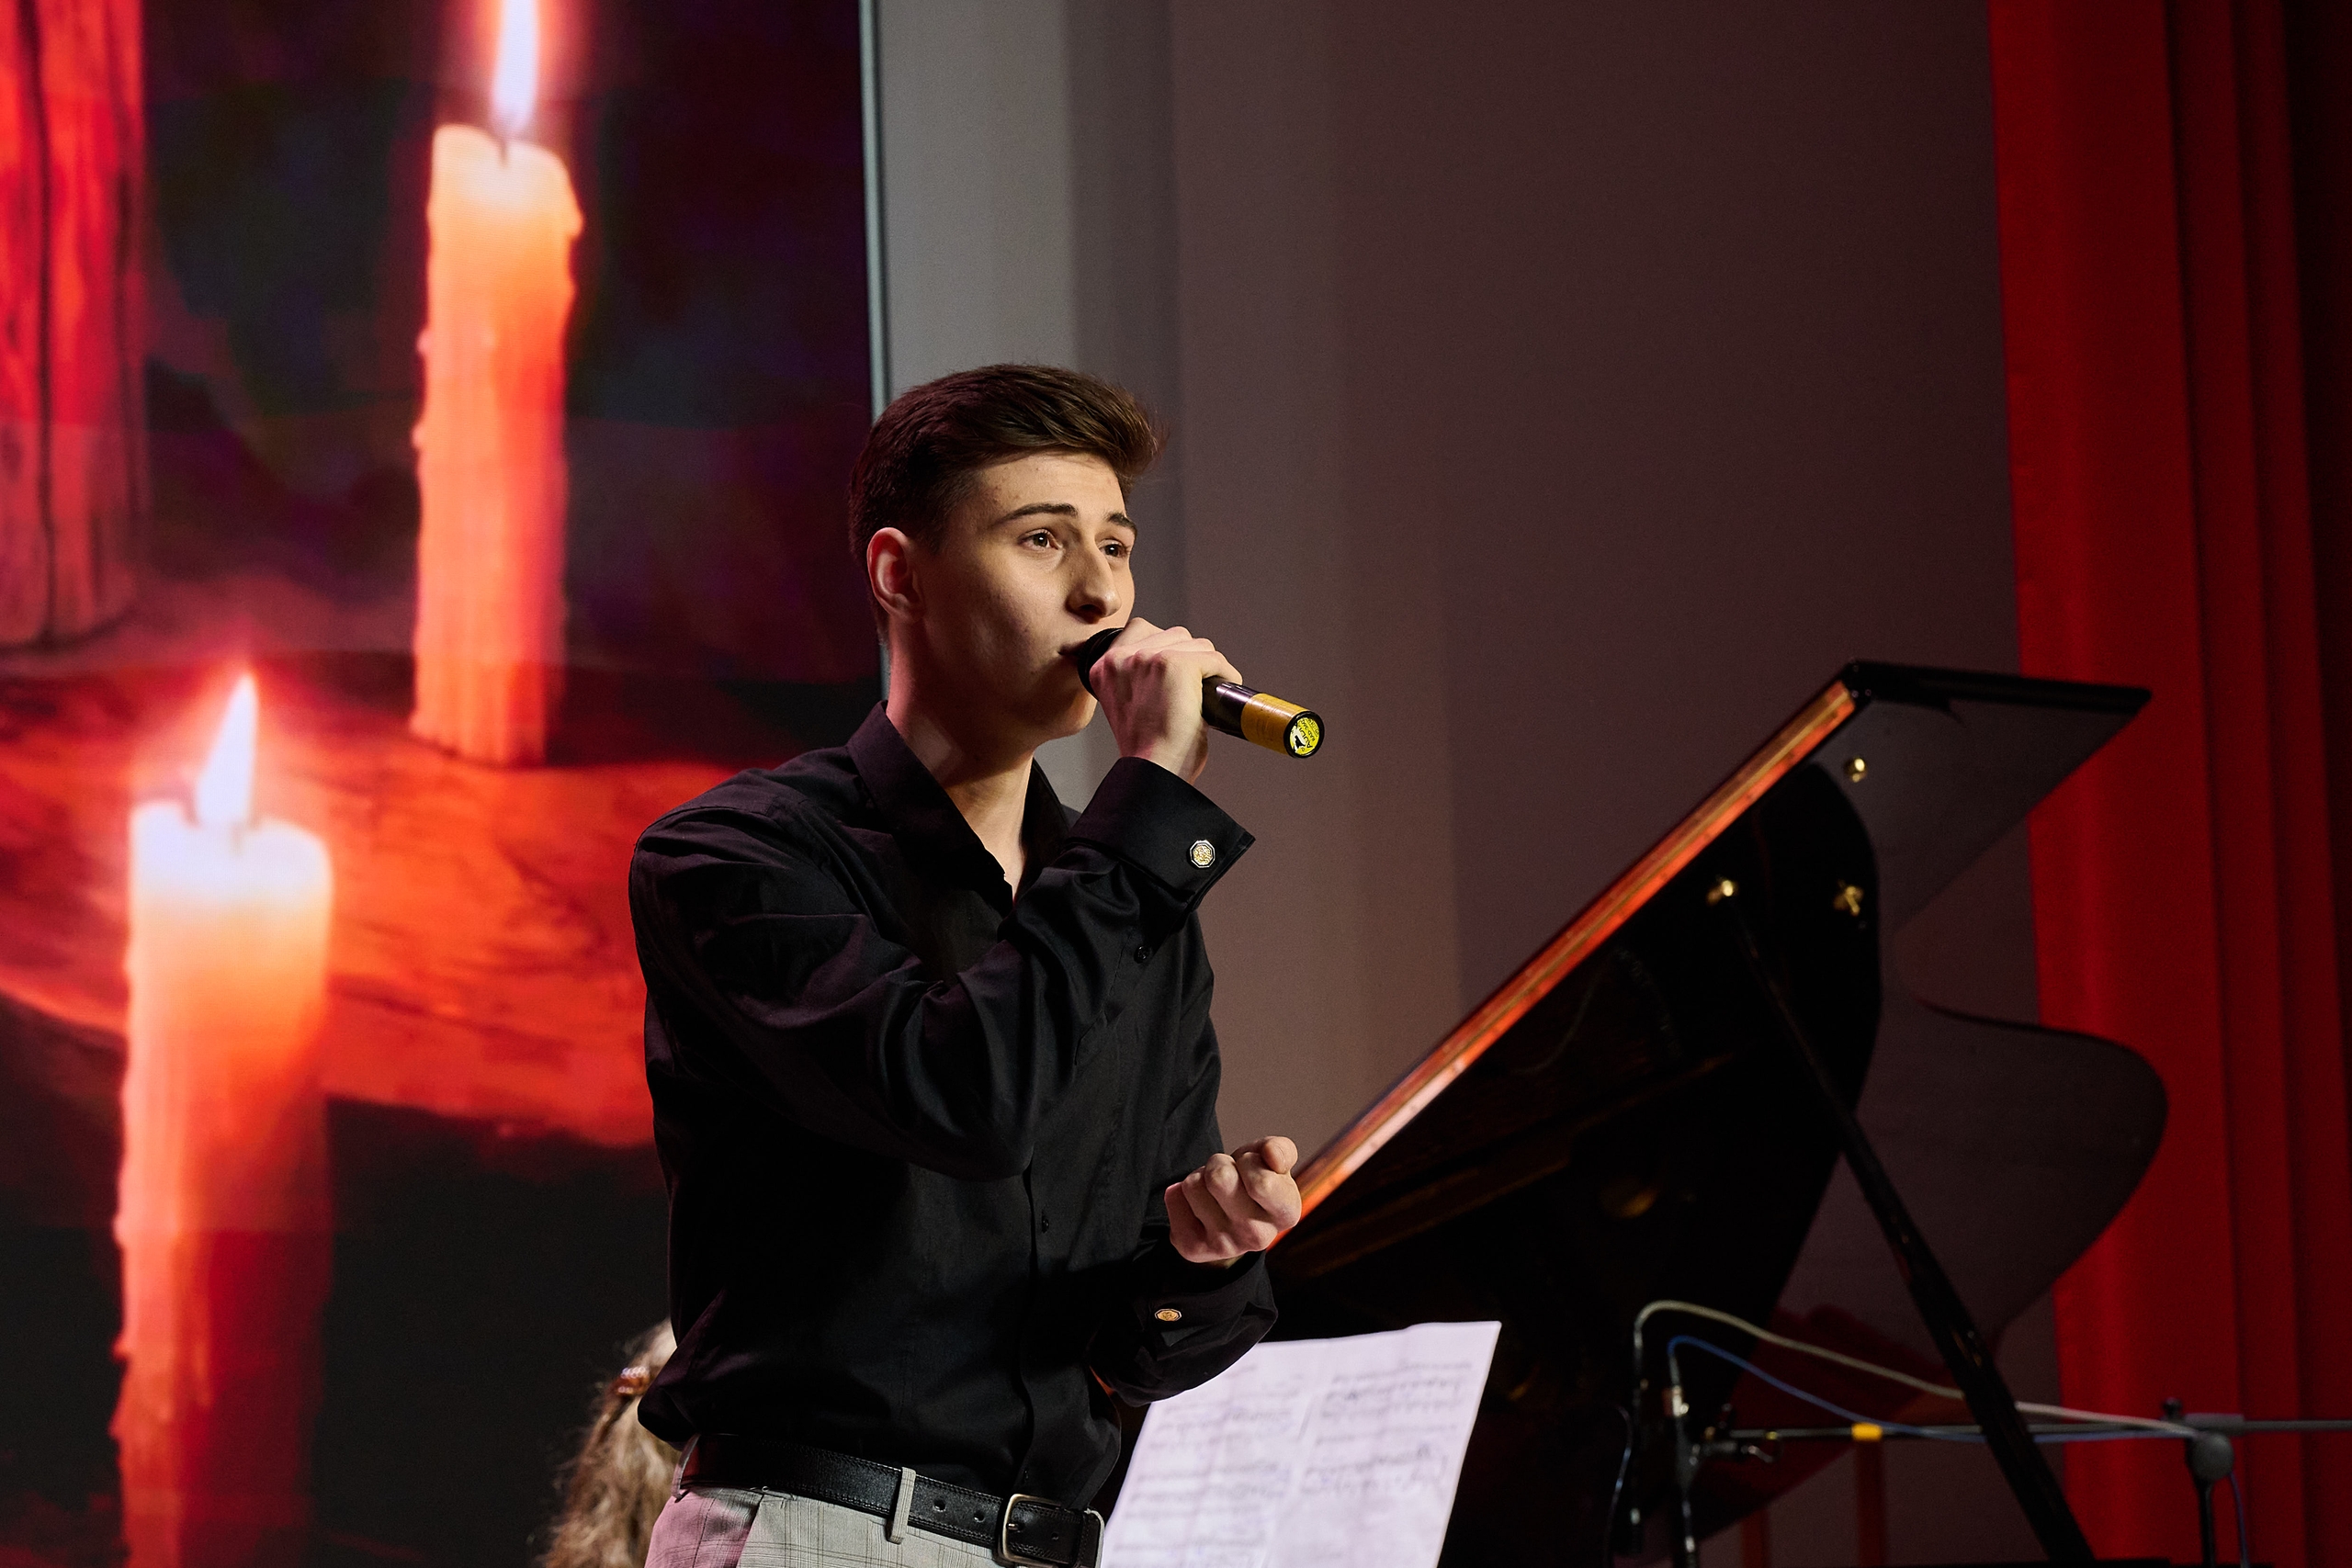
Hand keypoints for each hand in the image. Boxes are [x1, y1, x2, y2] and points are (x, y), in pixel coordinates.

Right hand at [1088, 618, 1242, 783]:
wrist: (1153, 771)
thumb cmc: (1147, 751)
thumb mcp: (1127, 705)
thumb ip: (1137, 677)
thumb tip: (1173, 660)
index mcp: (1103, 667)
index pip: (1140, 629)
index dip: (1165, 648)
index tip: (1176, 673)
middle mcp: (1121, 658)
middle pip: (1173, 634)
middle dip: (1189, 659)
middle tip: (1193, 690)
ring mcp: (1148, 658)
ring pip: (1196, 644)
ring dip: (1206, 666)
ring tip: (1204, 694)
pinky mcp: (1177, 664)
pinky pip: (1214, 658)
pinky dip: (1225, 675)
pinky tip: (1220, 694)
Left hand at [1165, 1136, 1300, 1264]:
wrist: (1229, 1216)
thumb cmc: (1253, 1180)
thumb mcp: (1271, 1161)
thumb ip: (1280, 1150)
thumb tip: (1272, 1157)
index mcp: (1286, 1214)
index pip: (1261, 1182)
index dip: (1249, 1161)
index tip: (1250, 1167)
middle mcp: (1258, 1237)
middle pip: (1220, 1178)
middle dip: (1219, 1164)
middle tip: (1227, 1176)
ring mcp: (1224, 1246)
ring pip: (1193, 1185)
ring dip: (1200, 1177)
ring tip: (1212, 1190)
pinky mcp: (1194, 1248)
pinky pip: (1173, 1198)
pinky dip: (1180, 1193)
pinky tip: (1197, 1203)